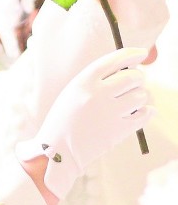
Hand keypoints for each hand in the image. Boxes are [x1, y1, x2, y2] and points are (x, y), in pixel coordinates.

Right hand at [17, 47, 152, 198]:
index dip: (132, 54)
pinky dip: (146, 112)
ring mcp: (109, 113)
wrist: (57, 151)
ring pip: (141, 96)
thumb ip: (97, 80)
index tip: (141, 53)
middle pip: (133, 77)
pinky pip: (144, 115)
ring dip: (140, 96)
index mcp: (83, 82)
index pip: (115, 60)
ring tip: (131, 102)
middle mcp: (97, 95)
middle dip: (138, 78)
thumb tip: (129, 69)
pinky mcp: (119, 131)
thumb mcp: (73, 93)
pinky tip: (141, 112)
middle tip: (135, 82)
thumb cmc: (65, 119)